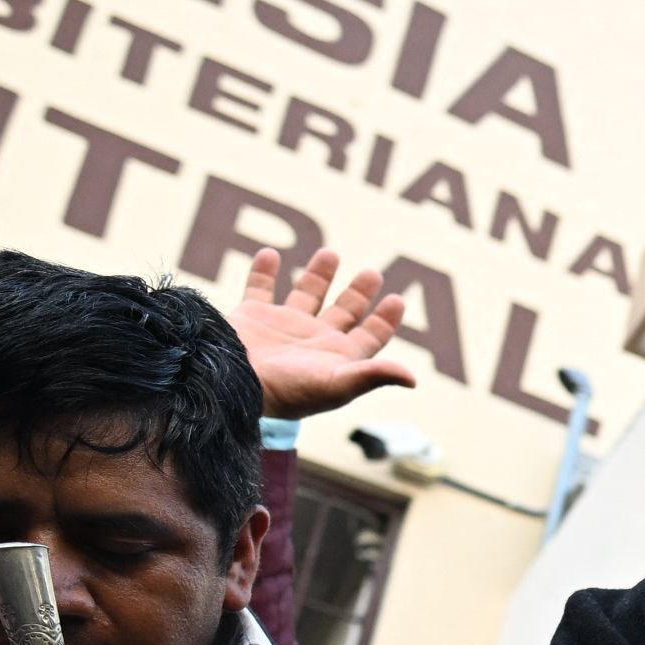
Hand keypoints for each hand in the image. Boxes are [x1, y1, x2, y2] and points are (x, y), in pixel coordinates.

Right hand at [232, 248, 416, 420]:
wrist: (232, 386)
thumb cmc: (287, 392)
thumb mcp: (336, 384)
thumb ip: (373, 375)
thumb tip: (412, 379)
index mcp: (337, 357)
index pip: (370, 336)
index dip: (385, 320)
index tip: (397, 299)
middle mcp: (312, 341)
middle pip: (343, 312)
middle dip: (358, 293)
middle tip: (372, 273)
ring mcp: (281, 327)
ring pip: (305, 294)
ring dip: (317, 275)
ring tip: (330, 253)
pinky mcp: (250, 316)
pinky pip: (258, 287)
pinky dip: (263, 270)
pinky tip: (270, 254)